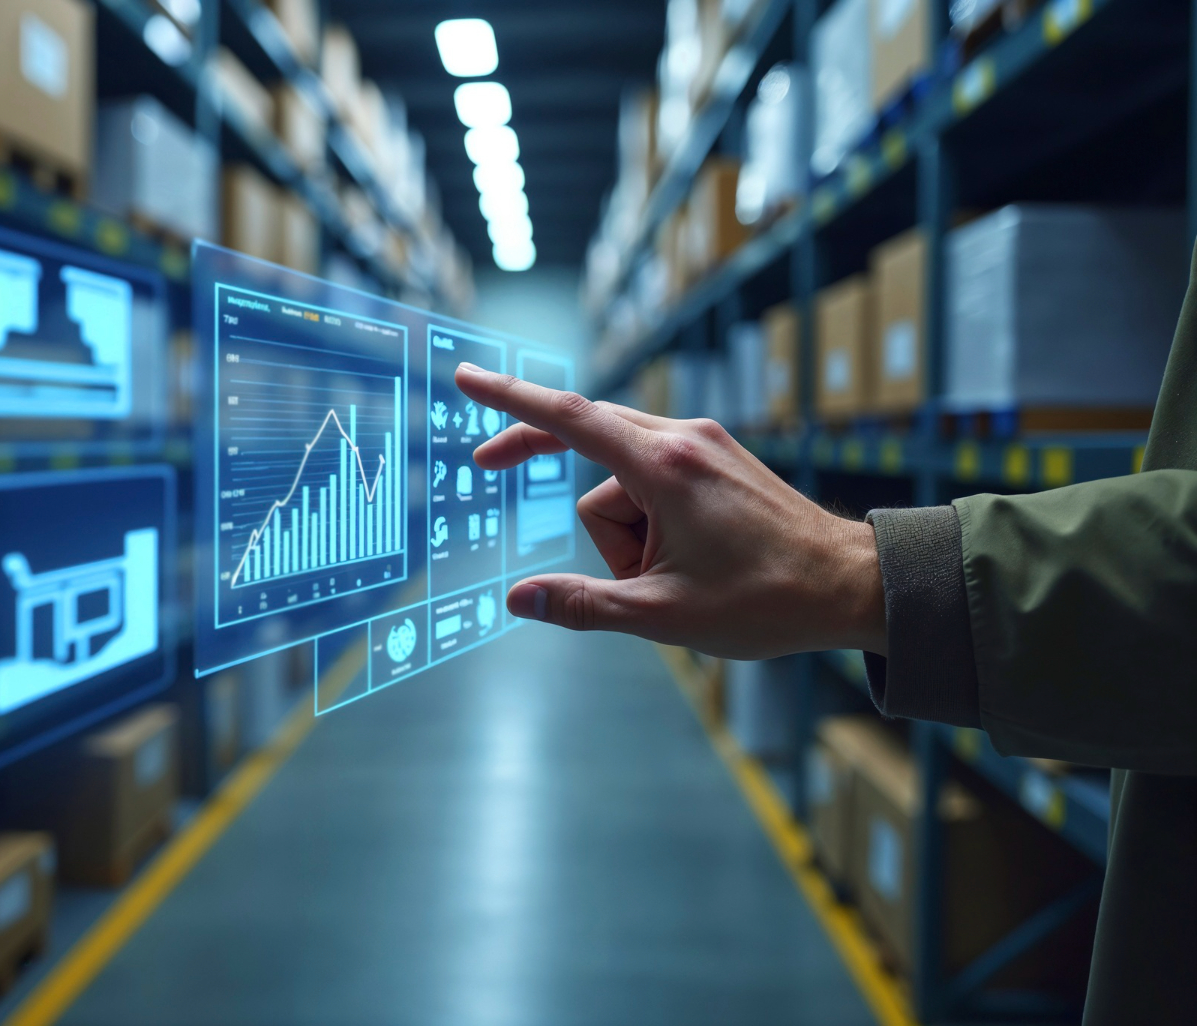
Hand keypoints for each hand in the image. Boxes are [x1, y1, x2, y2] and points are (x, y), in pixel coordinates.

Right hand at [454, 363, 886, 657]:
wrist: (852, 584)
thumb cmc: (766, 600)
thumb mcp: (663, 616)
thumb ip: (583, 605)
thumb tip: (518, 599)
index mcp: (662, 466)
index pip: (566, 419)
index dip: (508, 400)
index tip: (466, 378)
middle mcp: (682, 437)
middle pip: (591, 455)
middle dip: (595, 523)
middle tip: (614, 567)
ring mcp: (704, 443)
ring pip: (625, 478)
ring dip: (630, 534)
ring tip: (680, 581)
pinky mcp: (719, 457)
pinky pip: (656, 476)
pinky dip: (652, 520)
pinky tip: (690, 560)